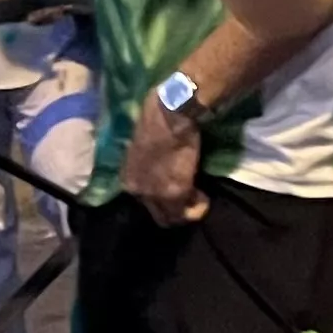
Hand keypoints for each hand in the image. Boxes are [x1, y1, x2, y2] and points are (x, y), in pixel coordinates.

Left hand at [122, 94, 209, 225]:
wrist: (172, 114)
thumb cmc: (157, 118)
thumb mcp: (143, 143)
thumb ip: (146, 160)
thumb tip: (157, 161)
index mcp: (127, 178)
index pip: (143, 201)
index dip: (162, 198)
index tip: (177, 187)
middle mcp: (137, 190)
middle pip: (157, 213)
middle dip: (175, 209)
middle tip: (191, 197)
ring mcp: (155, 194)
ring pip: (172, 218)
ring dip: (188, 210)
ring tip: (199, 197)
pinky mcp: (176, 193)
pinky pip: (190, 212)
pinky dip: (199, 207)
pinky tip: (205, 196)